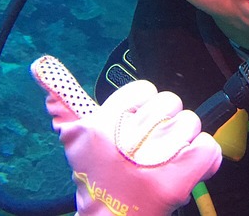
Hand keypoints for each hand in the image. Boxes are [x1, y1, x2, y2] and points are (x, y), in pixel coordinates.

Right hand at [32, 55, 221, 215]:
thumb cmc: (96, 178)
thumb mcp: (74, 139)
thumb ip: (63, 101)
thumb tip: (41, 66)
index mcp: (102, 125)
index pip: (142, 89)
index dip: (143, 102)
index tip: (136, 119)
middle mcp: (126, 140)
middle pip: (169, 102)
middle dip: (166, 119)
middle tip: (153, 139)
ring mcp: (154, 161)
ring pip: (190, 122)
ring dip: (184, 137)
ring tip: (169, 153)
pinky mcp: (178, 181)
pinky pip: (207, 148)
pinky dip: (203, 154)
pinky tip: (188, 162)